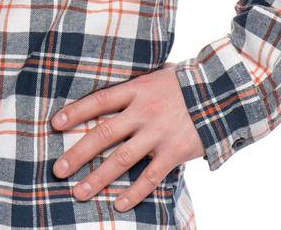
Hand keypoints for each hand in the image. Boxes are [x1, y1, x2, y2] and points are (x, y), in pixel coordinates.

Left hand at [49, 62, 205, 210]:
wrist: (225, 92)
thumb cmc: (188, 83)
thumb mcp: (159, 76)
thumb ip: (138, 87)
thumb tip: (117, 88)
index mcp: (137, 90)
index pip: (98, 101)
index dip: (75, 112)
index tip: (54, 124)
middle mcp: (143, 112)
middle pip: (103, 134)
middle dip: (78, 154)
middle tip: (58, 170)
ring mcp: (158, 134)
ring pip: (122, 160)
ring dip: (98, 178)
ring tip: (79, 192)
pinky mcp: (174, 152)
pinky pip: (150, 177)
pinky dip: (134, 193)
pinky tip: (119, 204)